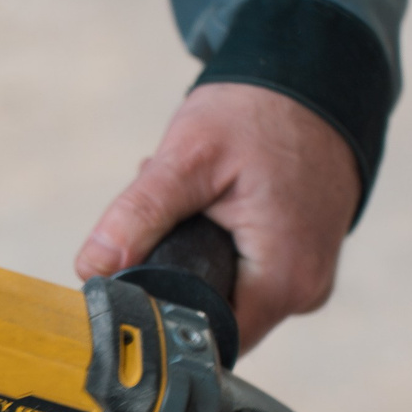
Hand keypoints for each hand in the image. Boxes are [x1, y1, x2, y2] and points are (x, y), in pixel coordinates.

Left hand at [74, 83, 360, 353]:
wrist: (319, 73)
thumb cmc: (262, 109)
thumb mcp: (189, 157)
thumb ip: (138, 215)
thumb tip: (92, 270)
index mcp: (283, 279)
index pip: (207, 337)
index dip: (162, 316)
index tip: (133, 278)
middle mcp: (305, 290)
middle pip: (215, 315)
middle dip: (177, 272)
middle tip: (167, 216)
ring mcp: (311, 275)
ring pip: (230, 291)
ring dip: (197, 254)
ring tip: (194, 198)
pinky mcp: (306, 257)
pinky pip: (251, 271)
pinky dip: (223, 242)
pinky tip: (216, 200)